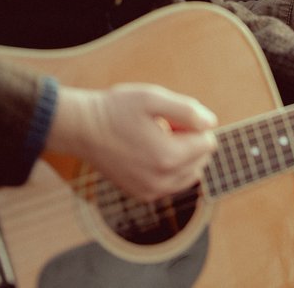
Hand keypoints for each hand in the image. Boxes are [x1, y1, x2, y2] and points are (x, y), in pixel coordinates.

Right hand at [47, 83, 217, 201]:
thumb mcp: (153, 98)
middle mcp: (162, 181)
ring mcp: (152, 191)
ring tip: (156, 139)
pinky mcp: (143, 195)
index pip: (208, 142)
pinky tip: (148, 152)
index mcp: (168, 157)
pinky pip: (173, 183)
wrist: (82, 129)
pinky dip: (170, 168)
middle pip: (202, 159)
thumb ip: (188, 110)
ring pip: (190, 174)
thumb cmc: (117, 109)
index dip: (192, 125)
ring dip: (181, 156)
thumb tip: (211, 124)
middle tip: (162, 127)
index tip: (170, 118)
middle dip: (189, 141)